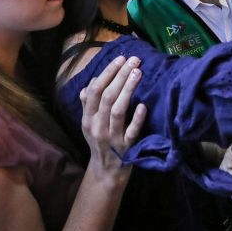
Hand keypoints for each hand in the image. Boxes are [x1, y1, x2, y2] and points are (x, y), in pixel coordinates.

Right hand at [80, 55, 147, 187]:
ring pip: (118, 110)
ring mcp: (111, 137)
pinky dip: (137, 118)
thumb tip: (90, 82)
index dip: (107, 73)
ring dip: (128, 90)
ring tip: (138, 73)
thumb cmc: (100, 142)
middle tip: (134, 60)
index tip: (121, 59)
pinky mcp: (126, 148)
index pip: (95, 90)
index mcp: (88, 118)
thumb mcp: (90, 123)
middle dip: (121, 75)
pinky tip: (144, 105)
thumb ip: (88, 103)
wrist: (106, 172)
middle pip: (107, 97)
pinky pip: (131, 132)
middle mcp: (97, 126)